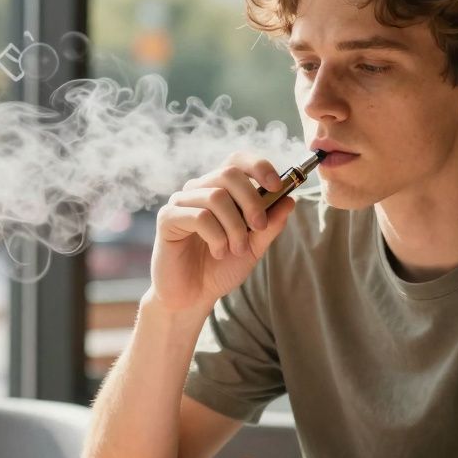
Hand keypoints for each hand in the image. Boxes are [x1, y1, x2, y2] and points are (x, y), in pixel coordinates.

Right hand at [150, 153, 296, 313]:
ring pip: (216, 197)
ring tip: (236, 249)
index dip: (258, 166)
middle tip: (258, 227)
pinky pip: (199, 216)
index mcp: (218, 189)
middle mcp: (198, 190)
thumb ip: (270, 224)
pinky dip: (216, 237)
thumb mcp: (254, 246)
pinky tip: (218, 252)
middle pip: (229, 174)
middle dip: (252, 201)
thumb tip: (290, 199)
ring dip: (234, 227)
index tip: (277, 186)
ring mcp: (181, 202)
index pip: (236, 161)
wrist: (193, 296)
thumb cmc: (219, 268)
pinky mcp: (167, 219)